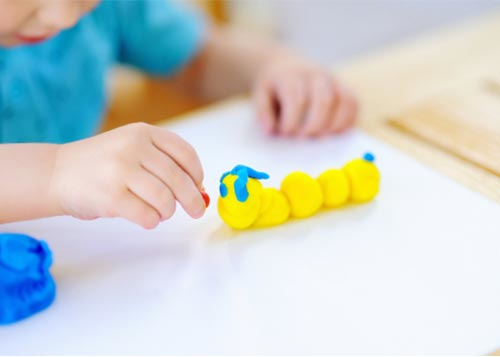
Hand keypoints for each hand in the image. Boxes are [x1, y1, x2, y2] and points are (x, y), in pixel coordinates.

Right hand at [49, 123, 205, 228]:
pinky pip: (147, 216)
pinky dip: (152, 221)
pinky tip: (145, 218)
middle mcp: (134, 147)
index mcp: (143, 132)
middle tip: (197, 211)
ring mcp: (121, 171)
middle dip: (193, 200)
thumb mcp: (131, 147)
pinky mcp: (111, 196)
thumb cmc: (102, 164)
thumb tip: (199, 189)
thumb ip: (162, 162)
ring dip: (168, 212)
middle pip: (179, 180)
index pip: (185, 154)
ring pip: (166, 200)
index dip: (198, 174)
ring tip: (159, 212)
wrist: (56, 172)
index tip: (199, 187)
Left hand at [253, 53, 357, 136]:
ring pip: (344, 100)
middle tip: (305, 139)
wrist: (285, 65)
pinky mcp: (343, 86)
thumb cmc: (274, 86)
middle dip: (316, 124)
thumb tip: (271, 131)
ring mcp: (332, 79)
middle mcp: (315, 75)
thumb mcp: (261, 94)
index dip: (293, 120)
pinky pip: (353, 102)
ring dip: (335, 124)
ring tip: (322, 138)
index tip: (286, 133)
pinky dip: (349, 120)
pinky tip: (336, 133)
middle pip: (324, 100)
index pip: (297, 98)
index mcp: (292, 76)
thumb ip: (263, 113)